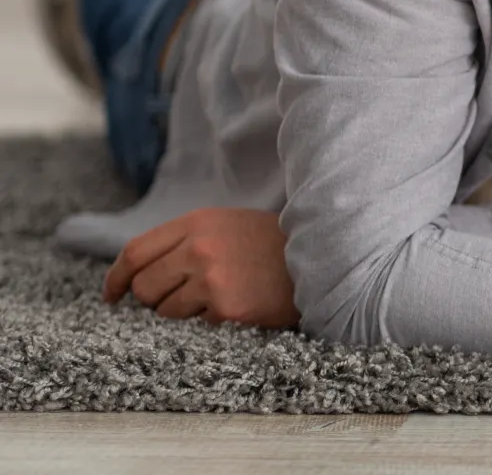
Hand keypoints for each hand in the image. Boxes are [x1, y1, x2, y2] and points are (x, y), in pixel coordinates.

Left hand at [103, 208, 297, 328]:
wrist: (323, 257)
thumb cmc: (272, 245)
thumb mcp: (227, 225)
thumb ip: (184, 240)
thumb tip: (137, 273)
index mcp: (197, 222)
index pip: (135, 252)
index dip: (116, 278)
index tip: (112, 296)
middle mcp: (199, 248)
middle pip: (145, 286)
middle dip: (154, 299)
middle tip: (180, 298)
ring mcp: (212, 278)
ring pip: (166, 311)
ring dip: (183, 312)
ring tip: (217, 298)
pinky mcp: (227, 307)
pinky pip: (196, 325)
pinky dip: (211, 321)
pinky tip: (237, 306)